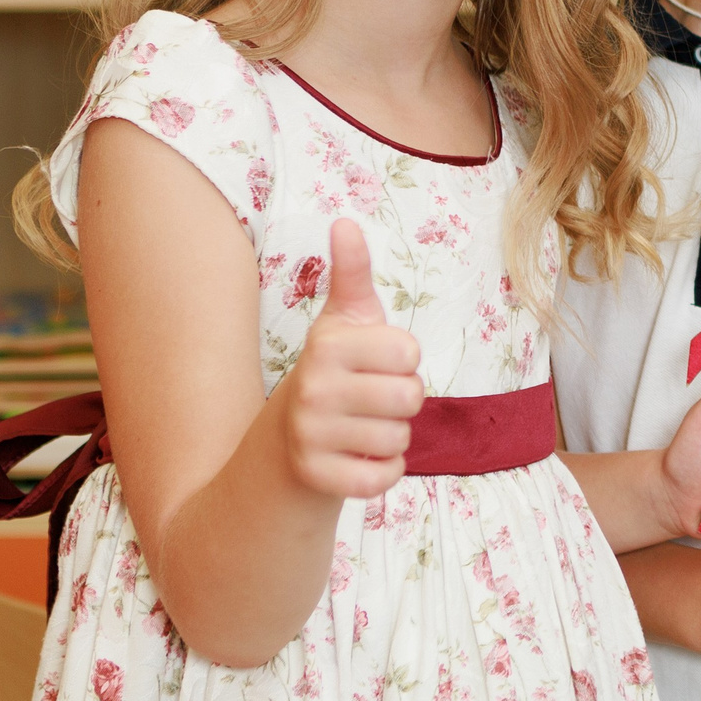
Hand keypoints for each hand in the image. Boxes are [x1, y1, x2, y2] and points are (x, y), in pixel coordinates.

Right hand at [274, 220, 425, 500]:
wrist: (289, 439)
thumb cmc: (336, 370)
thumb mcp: (346, 321)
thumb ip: (353, 274)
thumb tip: (346, 222)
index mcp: (328, 347)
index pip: (410, 354)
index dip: (405, 361)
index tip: (379, 364)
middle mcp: (313, 389)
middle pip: (411, 398)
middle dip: (404, 401)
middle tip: (373, 400)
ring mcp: (311, 436)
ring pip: (399, 439)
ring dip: (392, 437)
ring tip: (363, 426)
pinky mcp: (317, 477)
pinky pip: (383, 478)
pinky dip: (383, 472)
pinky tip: (360, 458)